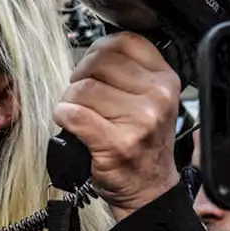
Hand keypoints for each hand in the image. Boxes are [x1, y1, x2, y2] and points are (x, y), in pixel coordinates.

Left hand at [53, 32, 180, 220]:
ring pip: (82, 88)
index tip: (94, 67)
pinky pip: (74, 114)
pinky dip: (63, 116)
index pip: (124, 41)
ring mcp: (140, 121)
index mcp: (166, 80)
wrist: (149, 189)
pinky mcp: (116, 143)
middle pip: (98, 62)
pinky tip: (71, 123)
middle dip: (80, 77)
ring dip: (70, 100)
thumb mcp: (152, 99)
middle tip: (83, 96)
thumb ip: (131, 70)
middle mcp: (157, 97)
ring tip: (80, 114)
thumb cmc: (143, 142)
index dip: (99, 50)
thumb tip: (95, 48)